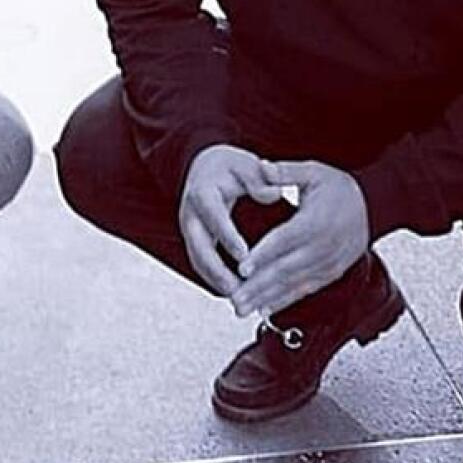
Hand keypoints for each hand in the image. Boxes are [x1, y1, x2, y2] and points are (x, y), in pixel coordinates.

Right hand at [178, 144, 284, 297]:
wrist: (204, 167)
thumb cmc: (229, 167)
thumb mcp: (245, 165)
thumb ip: (259, 179)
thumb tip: (273, 194)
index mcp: (203, 192)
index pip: (213, 217)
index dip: (228, 237)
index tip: (244, 255)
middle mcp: (190, 214)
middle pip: (199, 247)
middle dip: (217, 270)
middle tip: (238, 289)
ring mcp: (189, 230)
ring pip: (198, 260)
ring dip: (215, 280)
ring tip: (237, 298)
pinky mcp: (193, 241)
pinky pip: (200, 264)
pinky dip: (214, 279)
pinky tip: (232, 292)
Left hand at [233, 159, 368, 317]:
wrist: (374, 204)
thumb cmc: (339, 187)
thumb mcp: (313, 171)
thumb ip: (285, 172)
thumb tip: (261, 167)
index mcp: (316, 221)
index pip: (284, 241)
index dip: (262, 256)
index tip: (242, 269)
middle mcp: (324, 247)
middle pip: (285, 270)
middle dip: (257, 287)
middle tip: (234, 300)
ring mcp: (330, 263)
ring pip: (293, 285)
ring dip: (266, 299)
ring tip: (241, 309)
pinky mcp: (332, 273)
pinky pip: (306, 290)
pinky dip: (284, 301)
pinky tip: (264, 310)